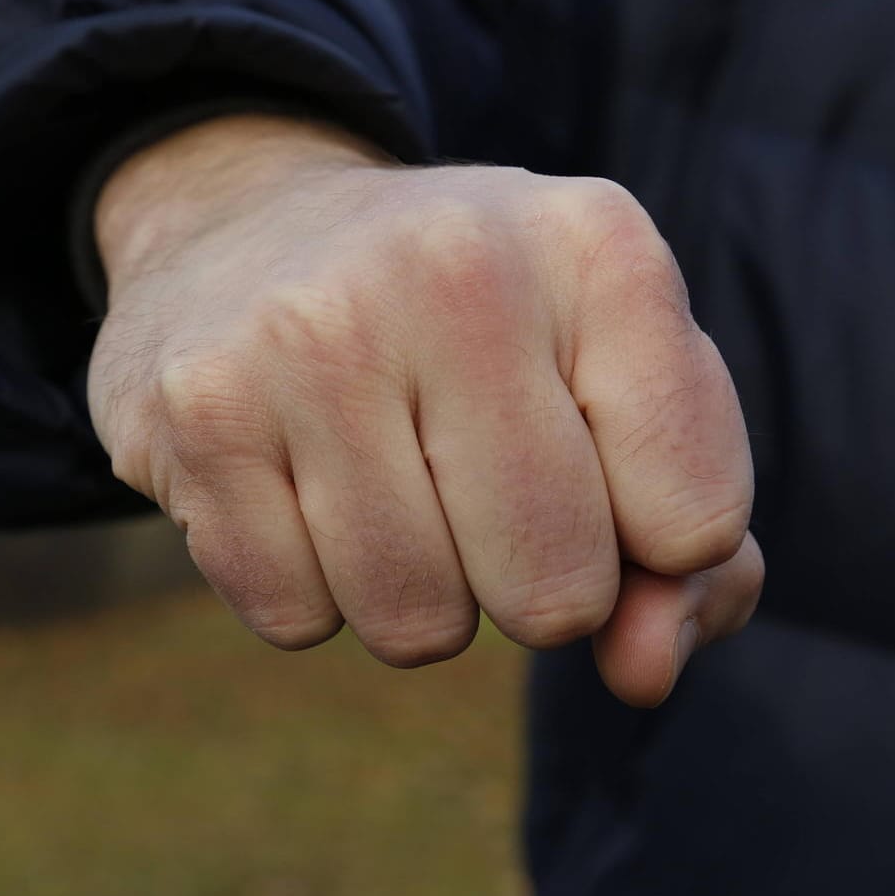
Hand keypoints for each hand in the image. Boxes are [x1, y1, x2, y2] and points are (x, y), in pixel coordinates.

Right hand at [88, 114, 761, 706]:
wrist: (248, 221)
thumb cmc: (486, 338)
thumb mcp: (622, 387)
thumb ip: (693, 551)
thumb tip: (643, 674)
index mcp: (598, 248)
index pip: (696, 520)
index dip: (654, 544)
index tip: (596, 466)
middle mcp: (457, 268)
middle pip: (558, 592)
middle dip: (535, 585)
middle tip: (481, 485)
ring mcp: (311, 336)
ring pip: (419, 625)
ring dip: (419, 597)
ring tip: (387, 477)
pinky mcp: (197, 411)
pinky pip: (296, 620)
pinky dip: (310, 589)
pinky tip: (299, 482)